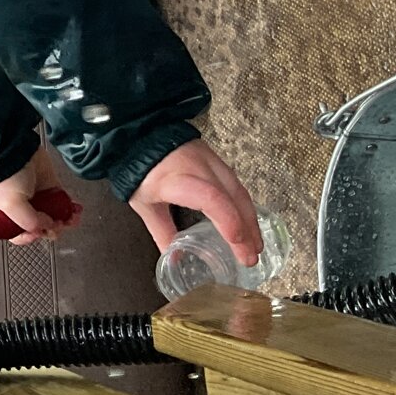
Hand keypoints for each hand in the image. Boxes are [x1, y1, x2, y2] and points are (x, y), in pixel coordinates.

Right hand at [0, 143, 80, 243]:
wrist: (16, 151)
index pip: (19, 235)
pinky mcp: (50, 188)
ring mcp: (38, 199)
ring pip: (54, 217)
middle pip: (40, 228)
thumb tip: (47, 226)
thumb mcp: (12, 205)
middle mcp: (22, 208)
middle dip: (52, 229)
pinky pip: (63, 203)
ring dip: (65, 221)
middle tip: (57, 224)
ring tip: (71, 218)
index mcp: (6, 215)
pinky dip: (71, 209)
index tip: (39, 233)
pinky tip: (75, 211)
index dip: (31, 237)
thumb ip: (30, 222)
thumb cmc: (6, 175)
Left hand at [129, 138, 260, 266]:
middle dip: (246, 230)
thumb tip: (174, 259)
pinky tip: (248, 221)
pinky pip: (236, 184)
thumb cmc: (140, 170)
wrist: (140, 135)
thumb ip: (162, 232)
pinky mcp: (216, 159)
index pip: (210, 198)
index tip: (237, 243)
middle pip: (231, 198)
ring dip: (250, 219)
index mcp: (176, 178)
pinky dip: (245, 206)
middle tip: (251, 256)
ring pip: (238, 191)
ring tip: (255, 244)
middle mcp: (198, 167)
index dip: (228, 221)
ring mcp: (210, 161)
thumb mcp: (145, 205)